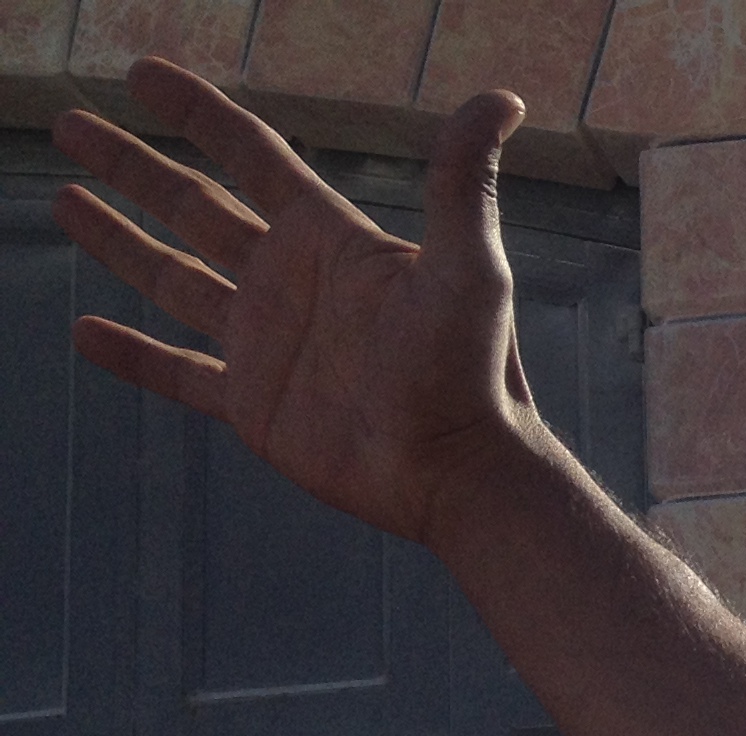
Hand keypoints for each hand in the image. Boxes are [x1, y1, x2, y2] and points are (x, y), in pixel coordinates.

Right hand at [52, 60, 543, 549]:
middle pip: (194, 207)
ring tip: (64, 200)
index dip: (197, 113)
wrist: (460, 474)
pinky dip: (132, 355)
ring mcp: (268, 344)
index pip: (252, 155)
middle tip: (71, 124)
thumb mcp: (470, 267)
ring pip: (173, 278)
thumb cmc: (472, 373)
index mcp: (330, 242)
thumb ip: (464, 183)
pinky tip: (85, 334)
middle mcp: (291, 284)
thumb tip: (504, 99)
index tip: (141, 74)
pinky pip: (177, 373)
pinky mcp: (254, 405)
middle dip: (132, 166)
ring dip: (119, 240)